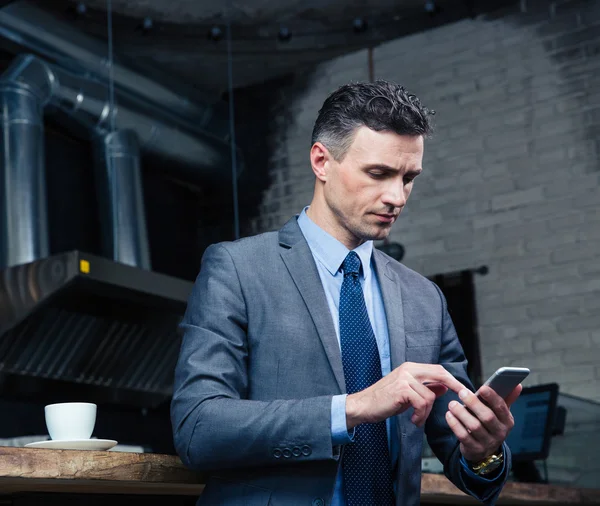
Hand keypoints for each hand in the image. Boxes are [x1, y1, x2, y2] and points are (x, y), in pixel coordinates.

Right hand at [346, 362, 465, 429]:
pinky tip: (413, 420)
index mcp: (410, 368)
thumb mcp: (408, 394)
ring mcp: (405, 378)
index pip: (437, 369)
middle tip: (462, 400)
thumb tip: (444, 387)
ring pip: (430, 396)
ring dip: (427, 413)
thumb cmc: (385, 401)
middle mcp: (408, 369)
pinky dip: (420, 415)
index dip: (452, 379)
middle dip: (454, 386)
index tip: (464, 390)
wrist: (364, 405)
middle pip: (439, 374)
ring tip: (417, 419)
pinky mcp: (402, 389)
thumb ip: (425, 388)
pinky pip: (422, 403)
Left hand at [445, 384, 521, 462]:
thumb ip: (506, 398)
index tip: (482, 387)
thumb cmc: (490, 424)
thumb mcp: (499, 414)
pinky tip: (449, 415)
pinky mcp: (475, 450)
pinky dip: (455, 424)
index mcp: (507, 421)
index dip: (492, 397)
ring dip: (461, 413)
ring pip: (474, 427)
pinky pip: (464, 436)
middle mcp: (500, 433)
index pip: (501, 407)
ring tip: (452, 403)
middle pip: (487, 417)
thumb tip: (517, 385)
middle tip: (461, 392)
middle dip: (473, 403)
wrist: (483, 450)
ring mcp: (488, 443)